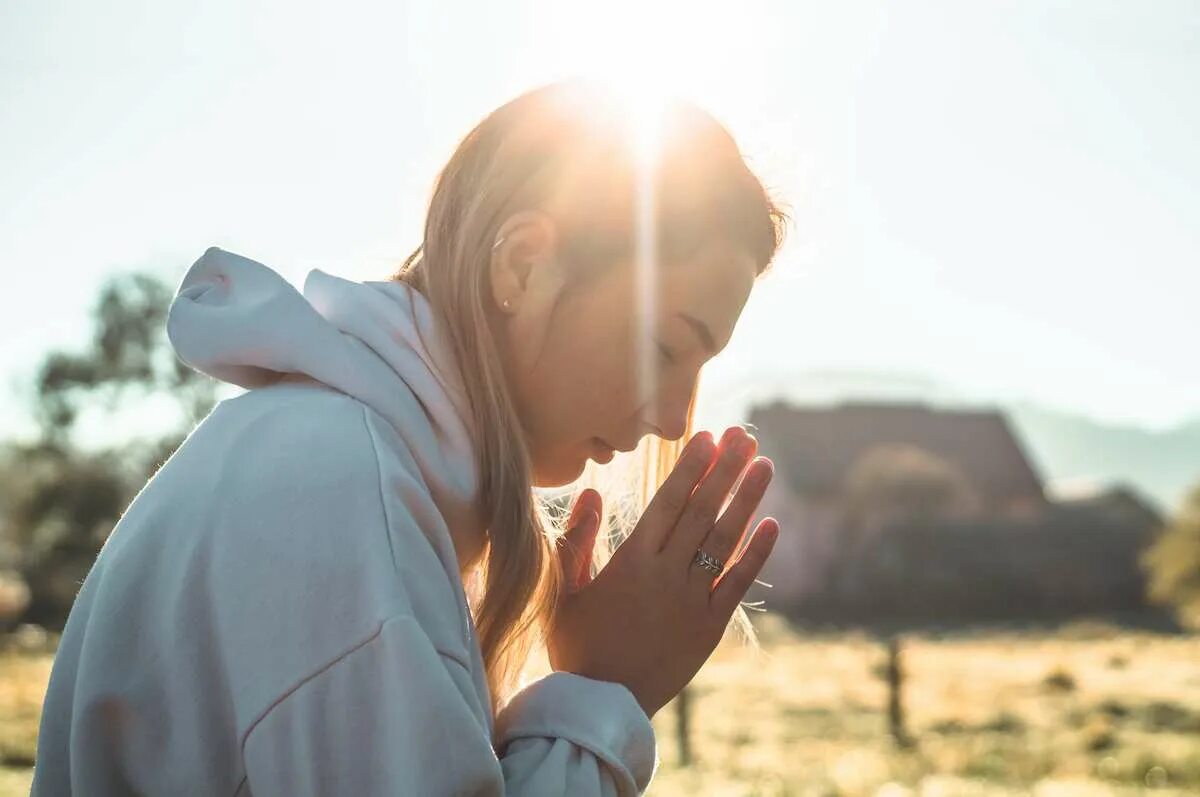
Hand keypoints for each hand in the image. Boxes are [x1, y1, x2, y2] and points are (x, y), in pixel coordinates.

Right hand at [547, 426, 778, 718]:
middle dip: (725, 469)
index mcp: (631, 561)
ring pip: (724, 540)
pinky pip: (737, 584)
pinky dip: (756, 554)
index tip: (709, 436)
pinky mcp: (709, 627)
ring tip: (765, 465)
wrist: (600, 705)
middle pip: (702, 511)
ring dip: (746, 499)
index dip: (690, 467)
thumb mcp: (564, 591)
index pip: (668, 502)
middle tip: (745, 435)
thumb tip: (593, 492)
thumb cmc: (576, 646)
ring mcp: (691, 600)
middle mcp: (665, 574)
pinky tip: (771, 525)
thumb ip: (577, 540)